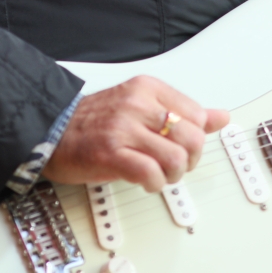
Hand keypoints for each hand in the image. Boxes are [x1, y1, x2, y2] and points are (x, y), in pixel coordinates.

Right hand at [42, 75, 229, 192]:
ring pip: (175, 158)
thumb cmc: (95, 121)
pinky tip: (144, 181)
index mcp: (148, 88)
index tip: (181, 147)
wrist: (51, 130)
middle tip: (173, 166)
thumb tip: (220, 117)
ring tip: (158, 175)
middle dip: (188, 160)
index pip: (197, 115)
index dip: (195, 139)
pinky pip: (151, 173)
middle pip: (192, 138)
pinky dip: (154, 183)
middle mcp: (137, 104)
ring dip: (171, 176)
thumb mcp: (142, 106)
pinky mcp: (110, 153)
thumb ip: (183, 112)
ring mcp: (123, 128)